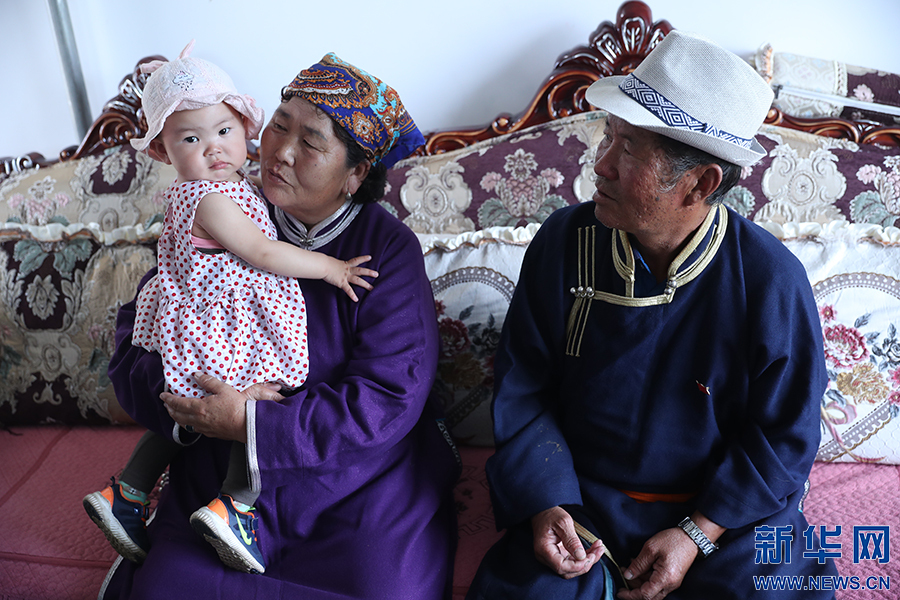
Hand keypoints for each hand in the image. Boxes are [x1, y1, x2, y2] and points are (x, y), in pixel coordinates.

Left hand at [160, 373, 282, 442]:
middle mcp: (198, 419)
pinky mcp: (210, 433)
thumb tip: (196, 375)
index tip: (162, 396)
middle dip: (170, 409)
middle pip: (178, 415)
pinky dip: (187, 425)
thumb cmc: (237, 407)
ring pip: (184, 424)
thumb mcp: (224, 389)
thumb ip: (209, 381)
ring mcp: (204, 428)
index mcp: (200, 407)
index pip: (178, 403)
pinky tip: (190, 423)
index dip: (169, 399)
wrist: (246, 424)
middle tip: (165, 404)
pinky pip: (193, 429)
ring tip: (174, 413)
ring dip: (176, 418)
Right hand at [324, 255, 377, 301]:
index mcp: (345, 264)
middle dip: (369, 272)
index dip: (363, 259)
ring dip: (365, 284)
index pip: (356, 260)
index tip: (370, 257)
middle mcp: (347, 270)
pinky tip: (356, 299)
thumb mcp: (331, 262)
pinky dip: (352, 295)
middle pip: (360, 271)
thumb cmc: (324, 263)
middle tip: (377, 274)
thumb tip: (330, 263)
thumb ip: (334, 264)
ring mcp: (345, 276)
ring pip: (358, 280)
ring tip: (372, 288)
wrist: (322, 265)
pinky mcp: (341, 282)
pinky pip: (348, 289)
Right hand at [531, 506, 604, 578]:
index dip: (577, 565)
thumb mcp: (563, 522)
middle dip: (585, 564)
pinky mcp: (558, 555)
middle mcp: (545, 557)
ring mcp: (551, 557)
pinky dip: (584, 557)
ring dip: (587, 561)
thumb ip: (572, 540)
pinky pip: (572, 562)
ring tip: (598, 549)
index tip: (591, 557)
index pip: (561, 566)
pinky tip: (593, 549)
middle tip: (598, 551)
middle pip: (567, 571)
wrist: (543, 511)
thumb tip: (581, 556)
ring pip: (571, 568)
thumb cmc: (551, 514)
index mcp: (544, 549)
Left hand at [615, 528, 698, 599]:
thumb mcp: (651, 548)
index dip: (630, 595)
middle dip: (633, 588)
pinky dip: (646, 578)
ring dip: (639, 582)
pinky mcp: (672, 578)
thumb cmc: (673, 540)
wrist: (692, 536)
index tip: (620, 591)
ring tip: (629, 566)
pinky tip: (640, 566)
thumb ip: (638, 564)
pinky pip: (657, 584)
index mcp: (665, 579)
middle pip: (648, 596)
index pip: (644, 595)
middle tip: (624, 573)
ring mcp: (672, 582)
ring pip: (652, 590)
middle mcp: (670, 585)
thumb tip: (628, 575)